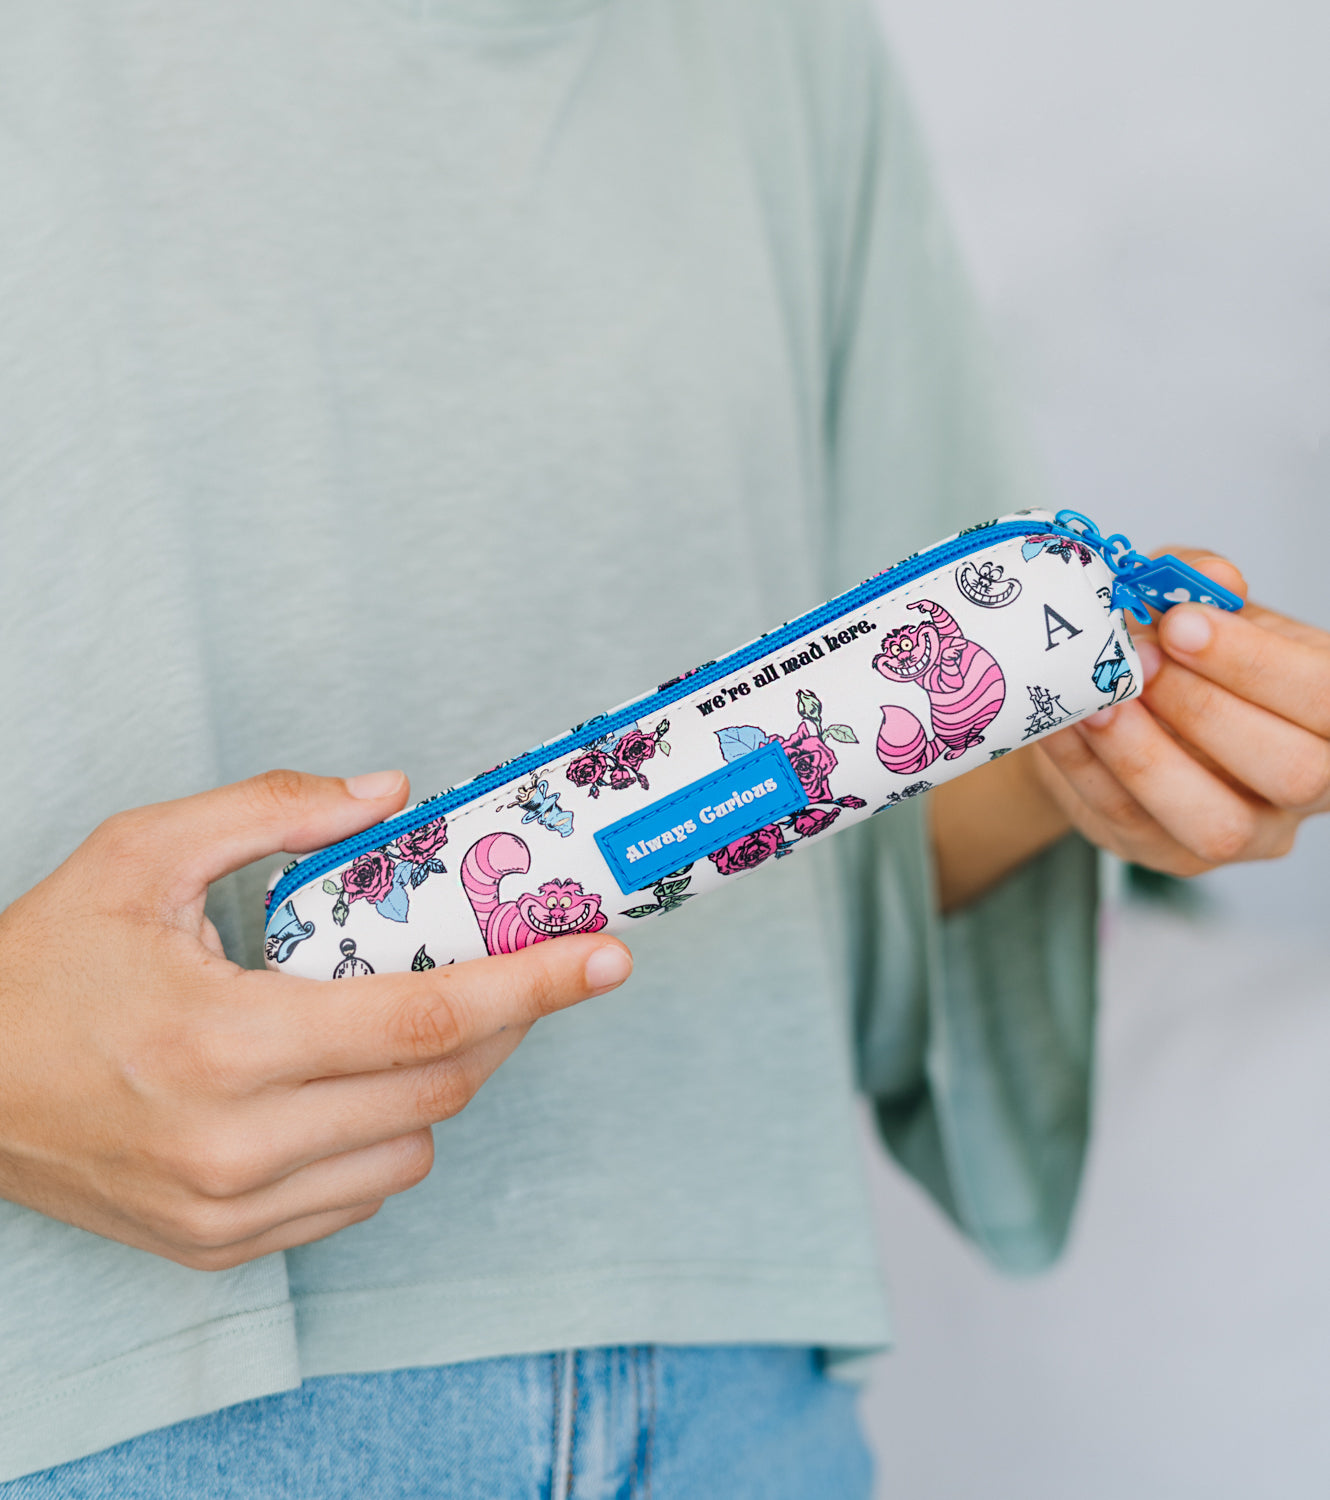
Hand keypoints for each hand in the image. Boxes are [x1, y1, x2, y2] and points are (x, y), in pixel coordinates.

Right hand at [0, 770, 632, 1269]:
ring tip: (408, 1024)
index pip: (427, 1020)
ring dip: (440, 1083)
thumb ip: (273, 812)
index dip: (533, 985)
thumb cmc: (44, 967)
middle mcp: (236, 1145)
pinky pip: (361, 1197)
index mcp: (225, 1041)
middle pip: (440, 1087)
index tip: (606, 958)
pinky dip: (383, 1136)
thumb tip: (392, 792)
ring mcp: (229, 1211)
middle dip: (504, 1023)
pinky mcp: (220, 1245)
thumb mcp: (142, 854)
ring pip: (412, 1149)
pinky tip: (349, 1086)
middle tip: (521, 969)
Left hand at [1032, 552, 1329, 873]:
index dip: (1257, 664)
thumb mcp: (1196, 603)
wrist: (1118, 703)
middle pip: (1294, 773)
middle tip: (1140, 660)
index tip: (1182, 621)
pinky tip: (1063, 722)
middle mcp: (1308, 785)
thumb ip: (1203, 584)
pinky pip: (1131, 822)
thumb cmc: (1178, 652)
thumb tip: (1212, 577)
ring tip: (1100, 700)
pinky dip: (1088, 767)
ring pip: (1217, 825)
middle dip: (1206, 711)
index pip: (1329, 700)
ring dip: (1147, 757)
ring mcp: (1246, 834)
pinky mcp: (1171, 855)